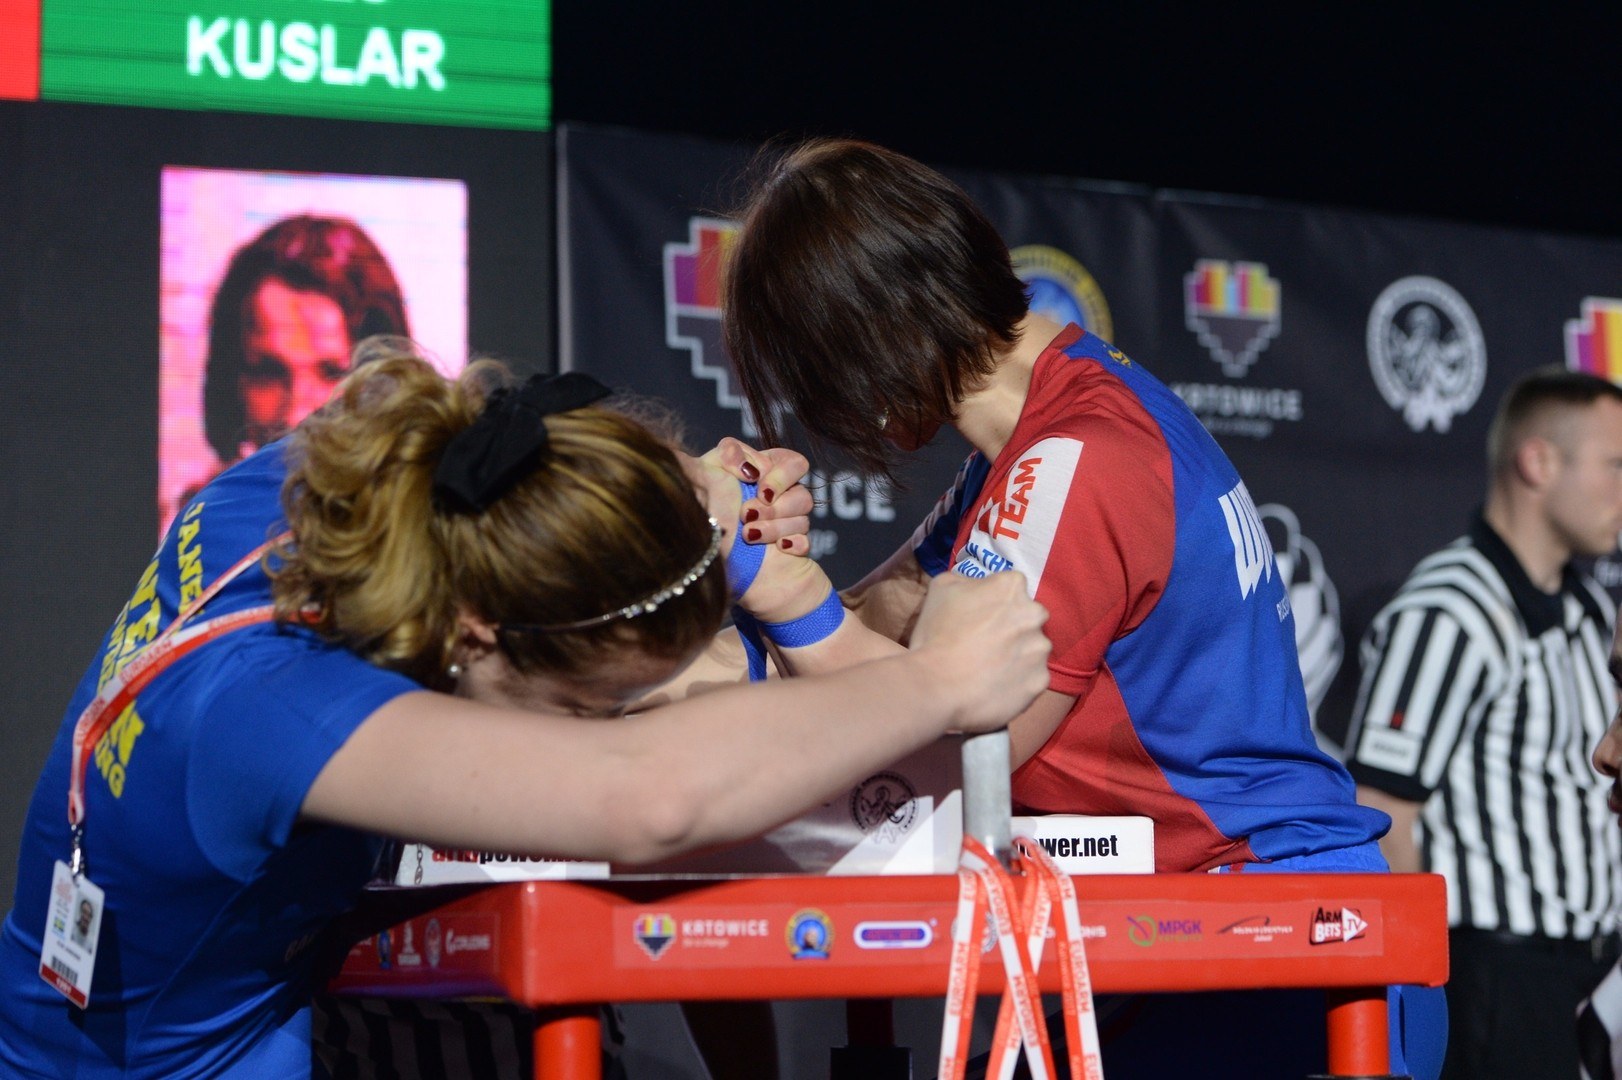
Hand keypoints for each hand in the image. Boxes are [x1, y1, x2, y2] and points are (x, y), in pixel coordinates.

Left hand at [683, 439, 813, 552]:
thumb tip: (752, 469)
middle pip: (803, 496)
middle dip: (774, 508)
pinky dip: (794, 544)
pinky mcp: (788, 547)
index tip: (757, 486)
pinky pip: (805, 544)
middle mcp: (783, 495)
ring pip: (802, 521)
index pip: (796, 464)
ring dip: (775, 528)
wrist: (701, 541)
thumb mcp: (709, 468)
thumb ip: (729, 452)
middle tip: (746, 514)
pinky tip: (779, 547)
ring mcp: (787, 523)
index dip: (781, 476)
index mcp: (769, 470)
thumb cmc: (704, 500)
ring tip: (748, 534)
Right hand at [908, 572, 1049, 733]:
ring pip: (1032, 648)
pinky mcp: (1040, 680)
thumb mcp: (941, 587)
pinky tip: (996, 685)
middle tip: (986, 643)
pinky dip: (1018, 681)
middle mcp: (1034, 614)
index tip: (980, 616)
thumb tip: (976, 586)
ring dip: (1017, 654)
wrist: (937, 686)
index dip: (994, 602)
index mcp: (1011, 587)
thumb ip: (966, 579)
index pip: (1010, 588)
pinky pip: (1032, 678)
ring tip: (990, 668)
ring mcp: (1040, 649)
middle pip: (1027, 617)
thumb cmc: (936, 633)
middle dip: (1012, 627)